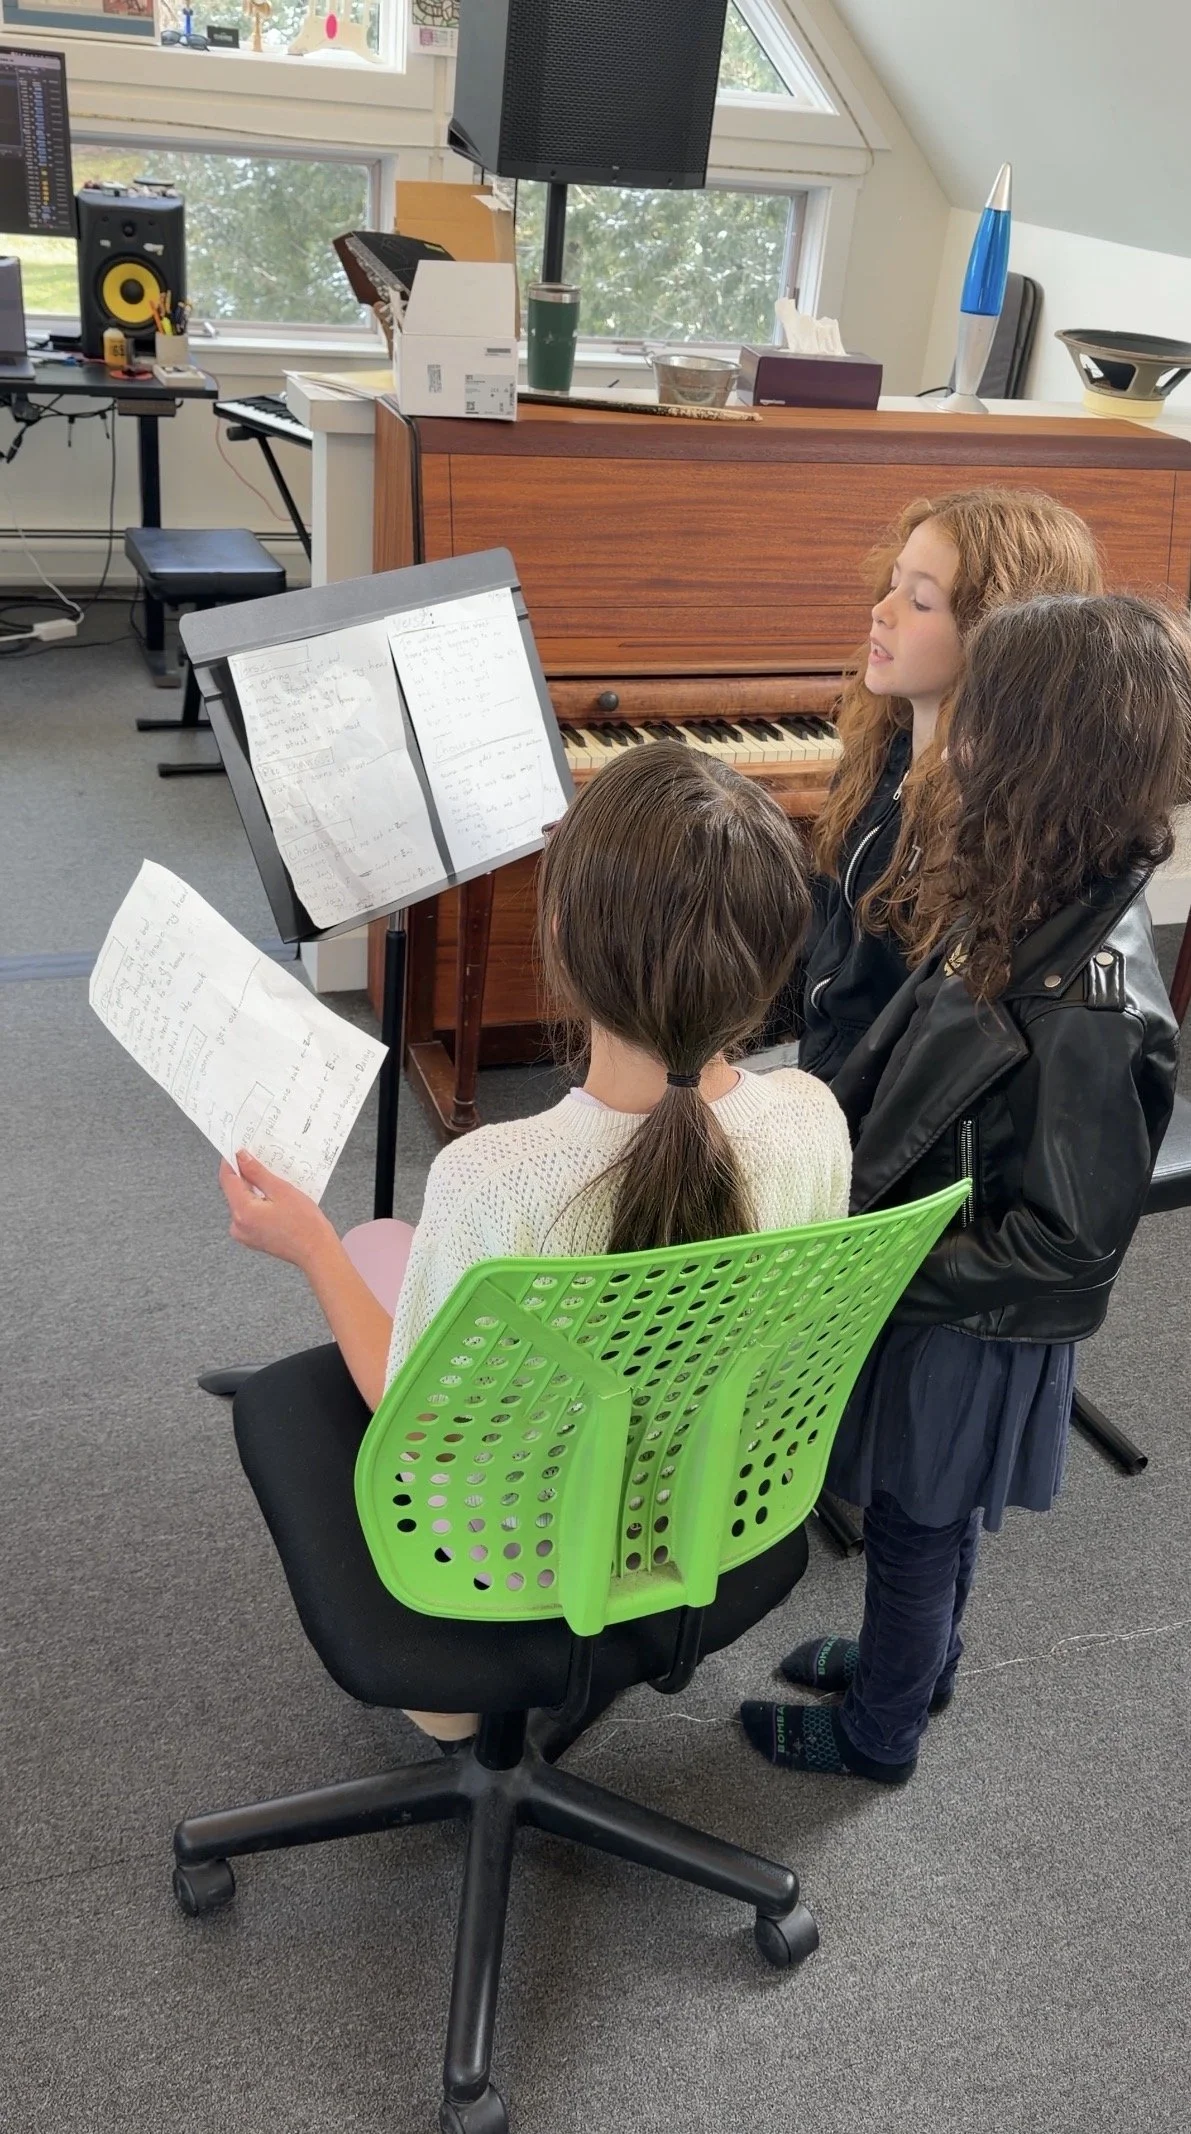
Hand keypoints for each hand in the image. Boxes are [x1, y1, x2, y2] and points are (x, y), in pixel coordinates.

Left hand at [219, 1149, 335, 1271]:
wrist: (317, 1252)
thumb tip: (241, 1157)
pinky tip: (273, 1196)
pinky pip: (250, 1213)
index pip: (227, 1179)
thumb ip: (257, 1173)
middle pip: (234, 1191)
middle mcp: (237, 1225)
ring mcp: (244, 1234)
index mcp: (242, 1212)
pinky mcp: (252, 1238)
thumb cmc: (304, 1223)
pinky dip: (258, 1202)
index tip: (238, 1148)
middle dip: (245, 1174)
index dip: (231, 1161)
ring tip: (271, 1177)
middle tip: (260, 1158)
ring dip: (253, 1188)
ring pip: (243, 1202)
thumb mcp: (281, 1190)